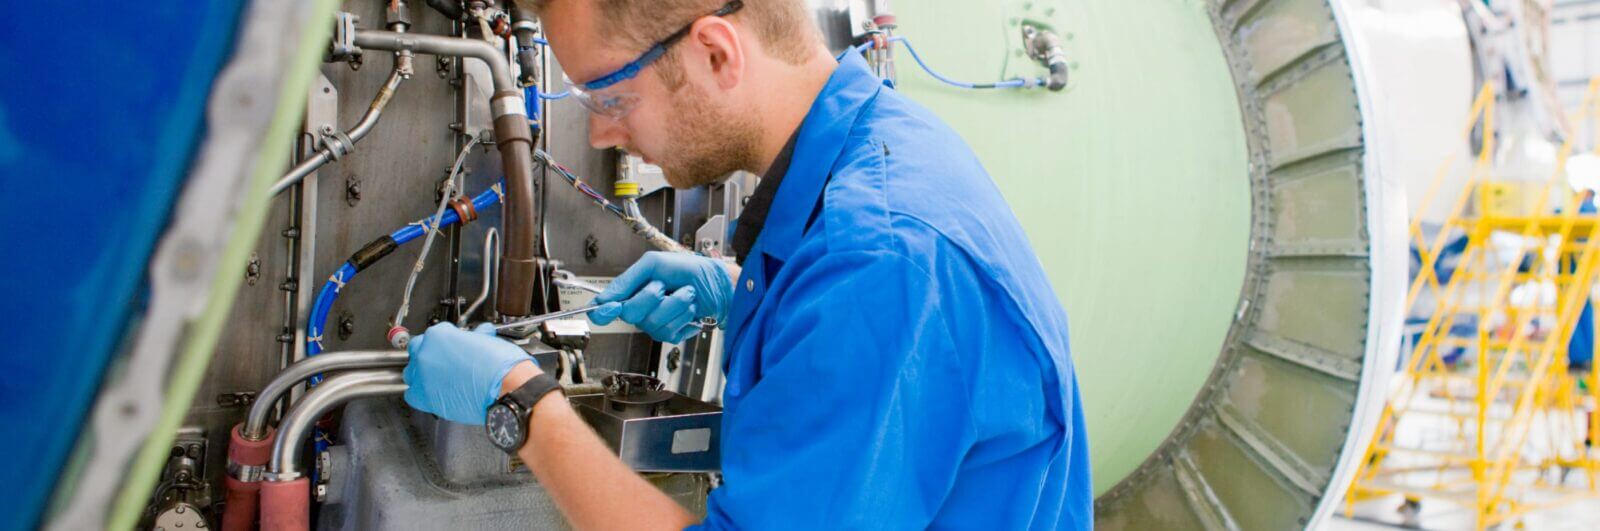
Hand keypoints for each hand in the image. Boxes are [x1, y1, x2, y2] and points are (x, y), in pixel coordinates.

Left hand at [402, 322, 536, 424]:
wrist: (507, 387)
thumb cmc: (500, 365)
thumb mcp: (486, 340)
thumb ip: (472, 338)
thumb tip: (476, 336)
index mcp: (439, 334)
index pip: (432, 335)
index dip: (443, 343)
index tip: (450, 349)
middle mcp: (426, 353)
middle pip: (417, 351)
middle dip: (429, 355)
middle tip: (444, 362)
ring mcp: (422, 375)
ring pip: (412, 372)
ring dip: (423, 374)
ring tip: (441, 380)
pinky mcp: (424, 397)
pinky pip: (412, 394)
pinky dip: (421, 394)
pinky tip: (436, 394)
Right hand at [590, 251, 733, 342]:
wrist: (720, 283)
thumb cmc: (691, 269)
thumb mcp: (655, 264)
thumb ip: (627, 280)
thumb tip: (603, 298)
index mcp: (632, 291)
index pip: (605, 308)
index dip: (602, 311)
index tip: (607, 308)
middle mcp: (640, 310)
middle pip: (629, 314)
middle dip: (651, 296)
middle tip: (665, 285)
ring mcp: (655, 324)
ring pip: (652, 323)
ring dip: (675, 304)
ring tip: (686, 293)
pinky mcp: (672, 335)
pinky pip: (669, 332)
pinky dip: (684, 315)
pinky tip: (691, 308)